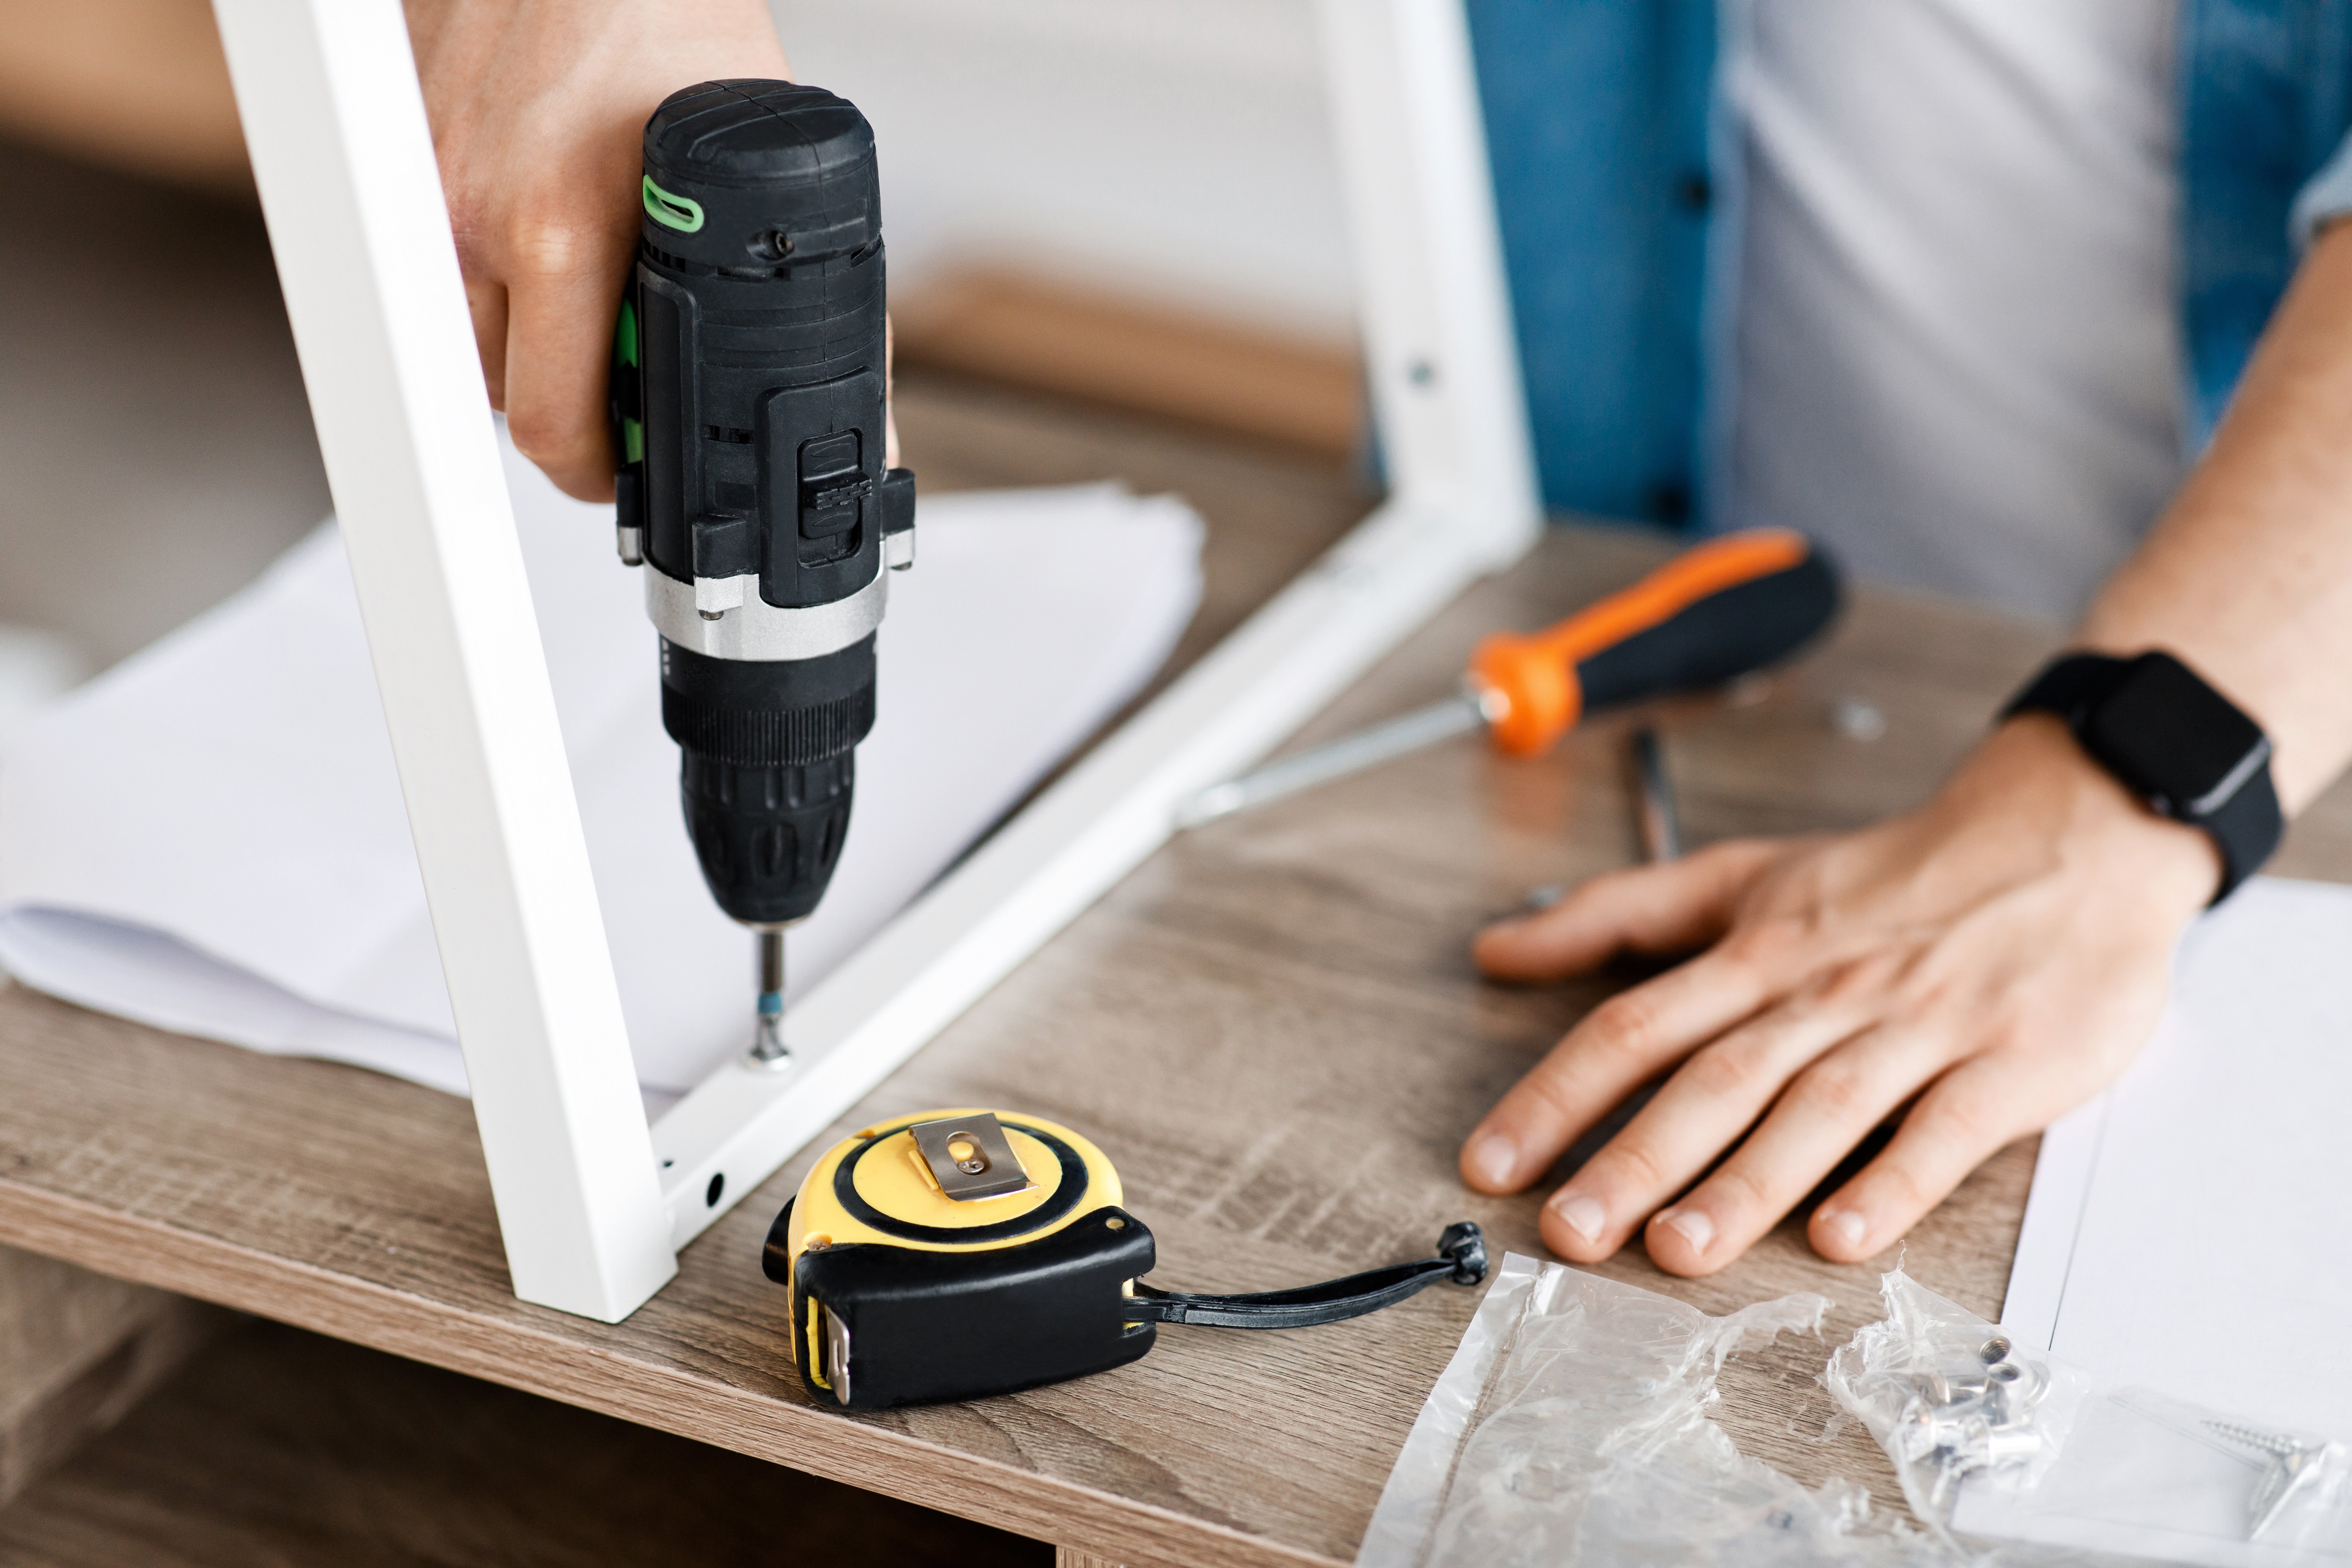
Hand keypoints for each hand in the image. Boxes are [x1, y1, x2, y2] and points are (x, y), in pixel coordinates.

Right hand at [403, 0, 790, 498]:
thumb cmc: (672, 24)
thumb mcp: (765, 181)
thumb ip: (802, 308)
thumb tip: (857, 420)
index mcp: (560, 230)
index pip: (556, 426)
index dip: (604, 471)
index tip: (635, 472)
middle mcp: (479, 216)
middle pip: (510, 397)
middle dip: (576, 408)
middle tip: (628, 384)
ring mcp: (431, 190)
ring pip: (470, 343)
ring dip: (531, 349)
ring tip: (591, 302)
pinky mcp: (405, 161)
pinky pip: (441, 271)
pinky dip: (493, 279)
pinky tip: (545, 238)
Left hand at [1459, 715, 2220, 1275]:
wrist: (2069, 833)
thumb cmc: (1892, 875)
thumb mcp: (1741, 874)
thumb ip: (1615, 913)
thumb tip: (1496, 946)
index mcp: (1757, 951)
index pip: (1634, 1024)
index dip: (1556, 1094)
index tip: (1491, 1160)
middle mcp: (1824, 991)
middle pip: (1713, 1078)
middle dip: (1633, 1158)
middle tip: (1567, 1230)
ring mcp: (1918, 1027)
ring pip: (1816, 1109)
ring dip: (1746, 1183)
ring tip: (1678, 1249)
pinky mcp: (2008, 1062)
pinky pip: (1943, 1131)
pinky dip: (1892, 1184)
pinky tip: (1842, 1238)